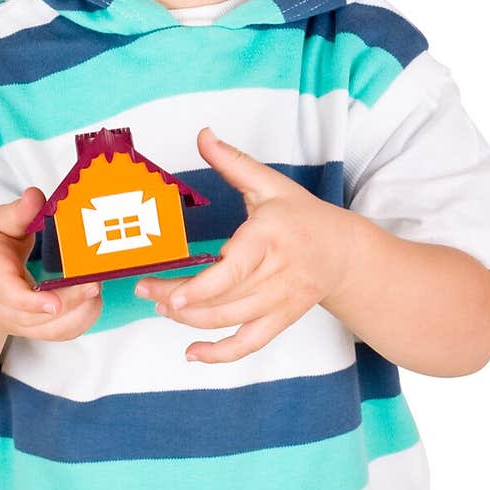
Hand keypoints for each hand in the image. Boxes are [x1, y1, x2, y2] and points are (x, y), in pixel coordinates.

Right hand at [0, 187, 102, 341]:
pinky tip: (93, 299)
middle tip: (94, 281)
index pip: (10, 296)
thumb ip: (17, 212)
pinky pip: (61, 333)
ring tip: (96, 285)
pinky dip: (82, 320)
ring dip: (80, 311)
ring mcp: (18, 322)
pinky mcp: (34, 329)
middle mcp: (2, 305)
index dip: (33, 302)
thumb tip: (35, 197)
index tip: (54, 302)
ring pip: (52, 329)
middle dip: (70, 301)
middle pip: (38, 316)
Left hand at [133, 127, 356, 363]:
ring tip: (161, 306)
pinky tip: (192, 353)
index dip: (202, 287)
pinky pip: (249, 344)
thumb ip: (233, 161)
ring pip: (230, 321)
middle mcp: (277, 273)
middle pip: (223, 298)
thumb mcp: (270, 183)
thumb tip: (203, 135)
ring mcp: (280, 301)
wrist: (343, 253)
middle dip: (179, 300)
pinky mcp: (280, 320)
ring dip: (190, 320)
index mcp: (270, 236)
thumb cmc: (302, 216)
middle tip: (146, 290)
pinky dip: (220, 355)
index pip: (234, 269)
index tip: (172, 294)